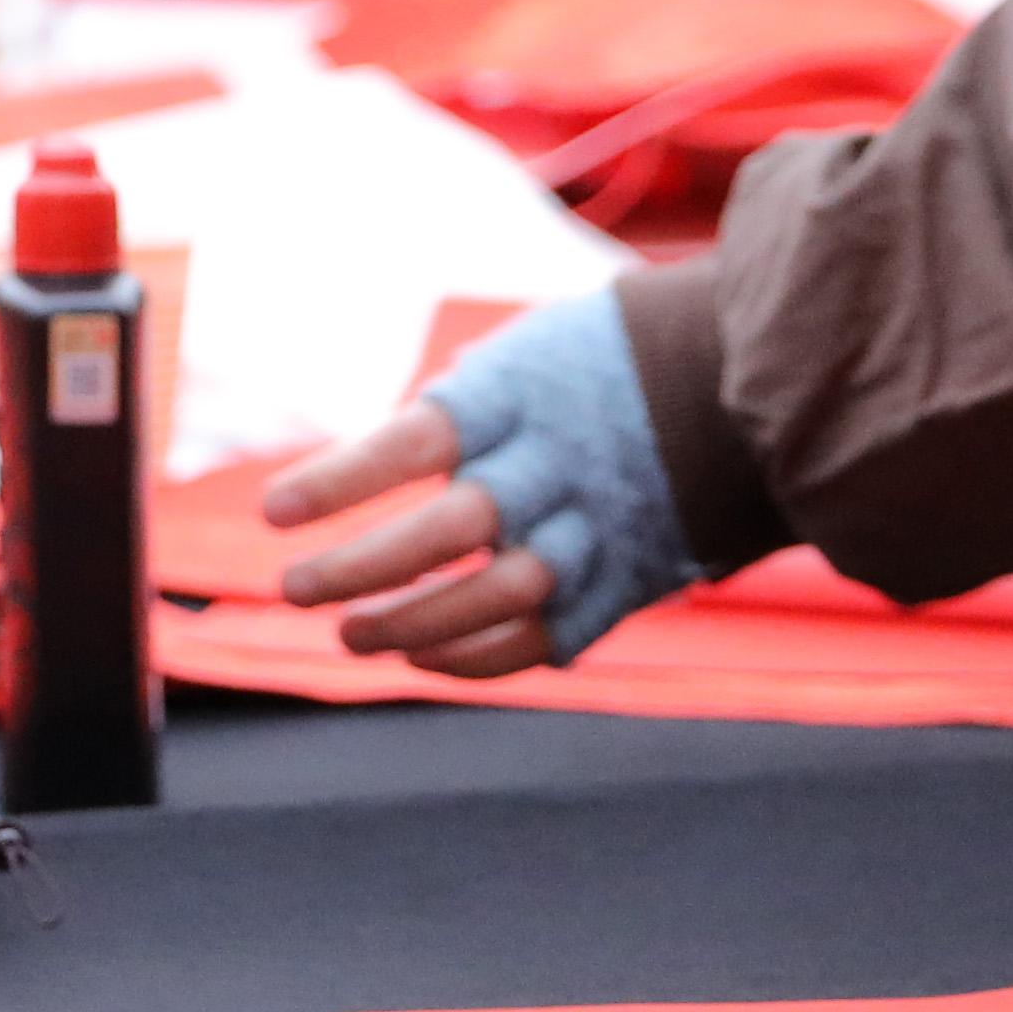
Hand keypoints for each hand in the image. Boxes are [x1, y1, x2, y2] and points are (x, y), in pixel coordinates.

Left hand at [257, 289, 693, 677]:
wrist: (740, 388)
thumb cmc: (594, 366)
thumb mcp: (524, 355)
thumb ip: (450, 414)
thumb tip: (350, 473)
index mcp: (522, 395)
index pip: (417, 441)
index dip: (342, 479)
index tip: (272, 511)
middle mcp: (559, 465)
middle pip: (455, 527)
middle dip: (364, 566)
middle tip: (292, 587)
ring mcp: (599, 527)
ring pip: (501, 595)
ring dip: (414, 624)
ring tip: (347, 634)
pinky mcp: (626, 578)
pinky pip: (547, 636)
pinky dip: (477, 656)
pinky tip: (421, 656)